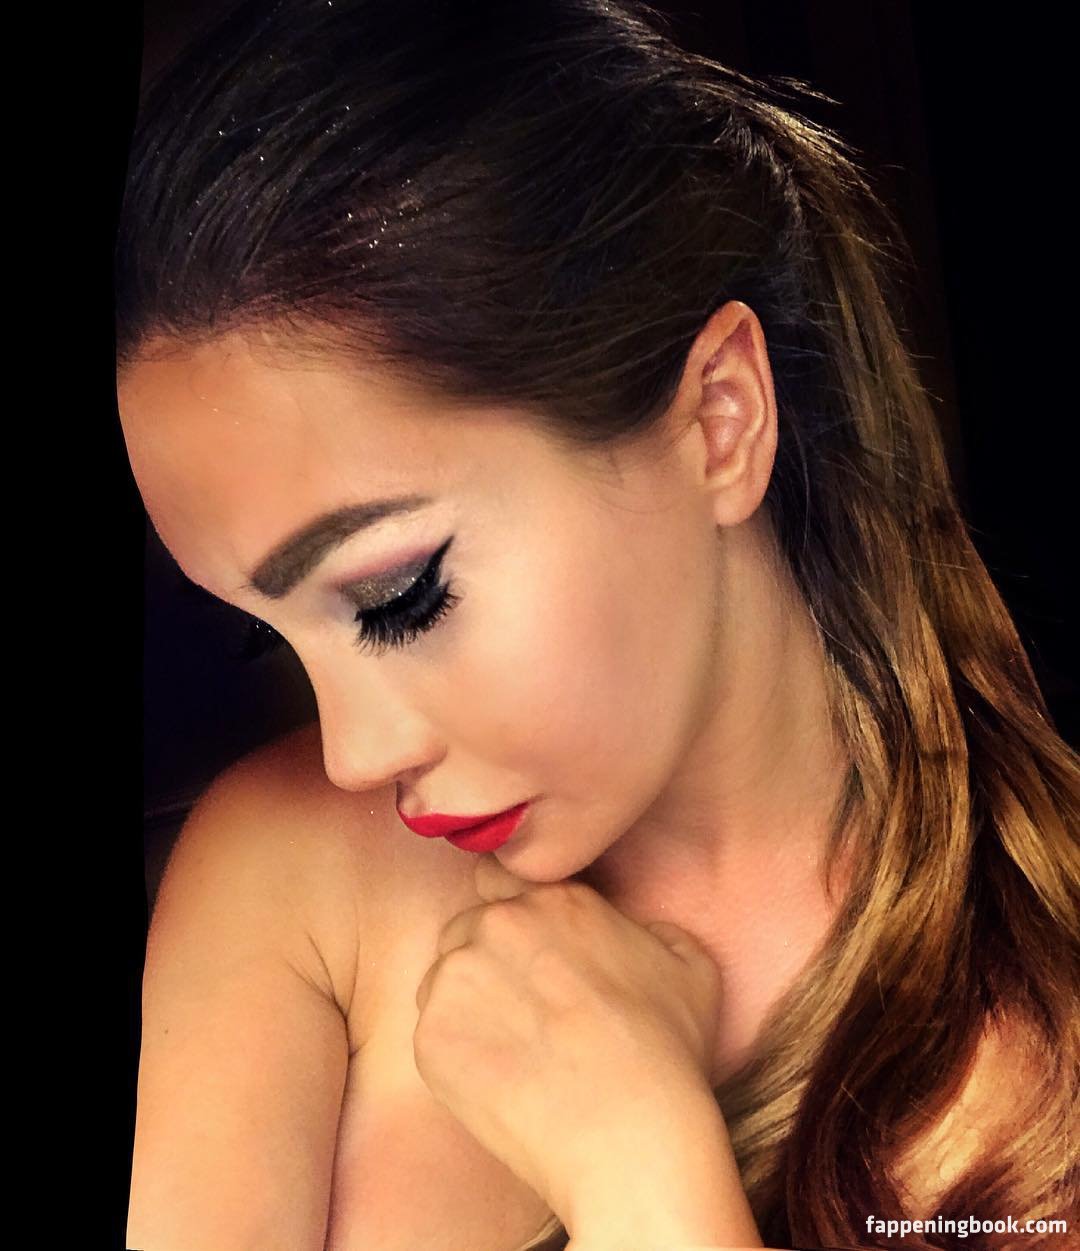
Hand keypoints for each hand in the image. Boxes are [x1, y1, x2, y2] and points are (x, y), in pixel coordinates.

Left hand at [412, 853, 724, 1224]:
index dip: (505, 911)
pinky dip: (454, 1055)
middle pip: (468, 930)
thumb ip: (653, 929)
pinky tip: (499, 1081)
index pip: (499, 877)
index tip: (517, 947)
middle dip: (486, 962)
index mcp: (556, 898)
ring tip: (513, 1053)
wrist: (630, 1133)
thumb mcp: (690, 966)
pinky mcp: (432, 1035)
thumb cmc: (666, 1054)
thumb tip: (640, 932)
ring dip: (466, 1006)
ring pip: (443, 980)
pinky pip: (431, 1034)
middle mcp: (500, 923)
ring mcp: (460, 976)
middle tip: (522, 1014)